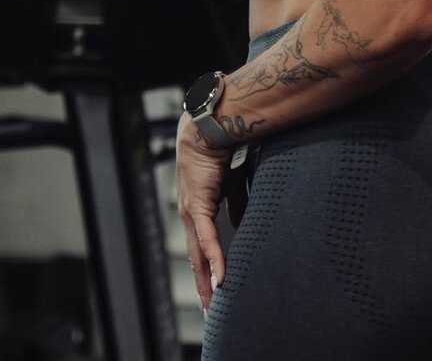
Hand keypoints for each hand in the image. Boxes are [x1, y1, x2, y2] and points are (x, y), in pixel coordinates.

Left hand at [175, 111, 233, 314]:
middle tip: (210, 308)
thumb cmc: (221, 148)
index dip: (207, 267)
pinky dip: (214, 259)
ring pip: (197, 254)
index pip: (200, 244)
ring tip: (213, 302)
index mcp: (197, 206)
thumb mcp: (232, 182)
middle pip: (195, 257)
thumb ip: (235, 204)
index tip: (214, 287)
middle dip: (203, 284)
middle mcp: (189, 212)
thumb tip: (239, 224)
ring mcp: (190, 210)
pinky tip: (221, 277)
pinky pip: (206, 238)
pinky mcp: (197, 205)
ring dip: (206, 279)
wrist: (210, 126)